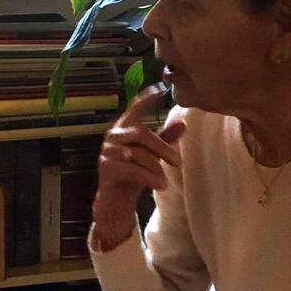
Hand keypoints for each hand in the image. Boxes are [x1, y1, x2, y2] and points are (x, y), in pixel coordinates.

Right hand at [93, 85, 185, 249]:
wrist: (115, 201)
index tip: (159, 89)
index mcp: (123, 129)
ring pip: (138, 153)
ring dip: (156, 168)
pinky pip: (132, 170)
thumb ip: (165, 139)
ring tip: (165, 180)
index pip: (134, 109)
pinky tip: (160, 186)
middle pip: (140, 133)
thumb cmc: (133, 174)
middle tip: (178, 162)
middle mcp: (112, 137)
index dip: (145, 99)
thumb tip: (184, 123)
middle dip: (162, 147)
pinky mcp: (107, 169)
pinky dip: (150, 178)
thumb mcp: (152, 155)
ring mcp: (107, 152)